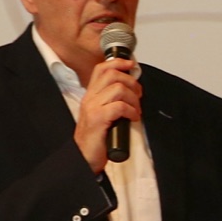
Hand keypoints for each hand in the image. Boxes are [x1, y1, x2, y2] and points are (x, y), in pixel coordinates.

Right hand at [73, 55, 141, 171]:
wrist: (83, 157)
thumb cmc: (95, 139)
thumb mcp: (102, 115)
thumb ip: (111, 102)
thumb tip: (131, 91)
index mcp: (91, 96)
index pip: (102, 69)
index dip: (118, 63)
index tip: (131, 65)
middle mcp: (90, 99)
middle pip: (112, 75)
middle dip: (131, 82)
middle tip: (138, 94)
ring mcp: (93, 108)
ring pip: (118, 89)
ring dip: (133, 98)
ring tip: (136, 109)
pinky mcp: (98, 119)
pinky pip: (120, 106)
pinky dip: (131, 110)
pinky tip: (133, 117)